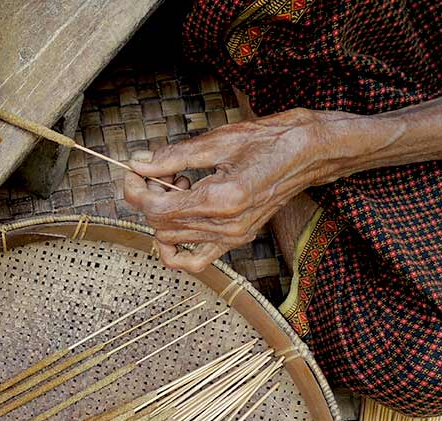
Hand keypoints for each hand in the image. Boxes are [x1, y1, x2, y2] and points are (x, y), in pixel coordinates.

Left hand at [124, 108, 341, 272]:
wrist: (310, 152)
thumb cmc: (271, 140)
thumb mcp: (218, 140)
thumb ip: (173, 156)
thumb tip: (138, 163)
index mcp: (222, 198)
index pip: (157, 208)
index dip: (135, 191)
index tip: (131, 172)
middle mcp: (227, 225)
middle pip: (161, 225)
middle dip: (147, 199)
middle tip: (155, 171)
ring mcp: (233, 237)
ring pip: (172, 240)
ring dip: (163, 214)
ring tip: (178, 184)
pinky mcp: (237, 239)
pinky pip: (197, 260)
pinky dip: (177, 248)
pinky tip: (177, 220)